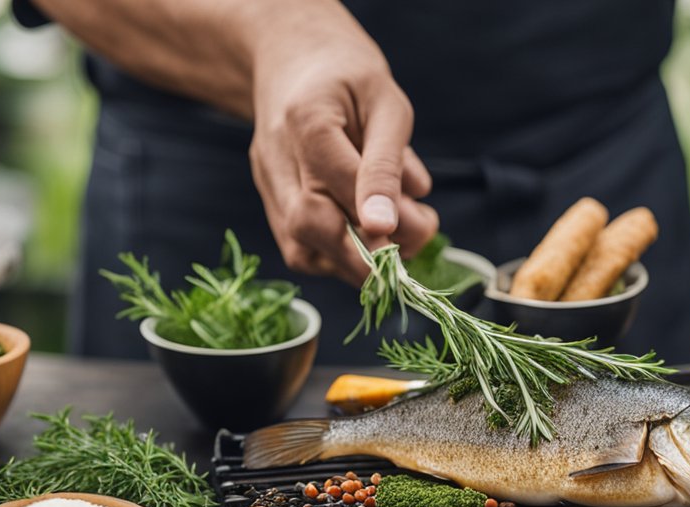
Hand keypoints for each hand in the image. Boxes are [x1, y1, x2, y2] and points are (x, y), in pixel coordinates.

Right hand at [248, 0, 437, 282]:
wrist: (295, 62)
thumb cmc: (350, 79)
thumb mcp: (385, 102)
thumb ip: (389, 161)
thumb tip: (391, 224)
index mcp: (304, 119)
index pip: (332, 176)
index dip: (372, 210)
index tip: (418, 229)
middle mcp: (276, 159)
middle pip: (306, 223)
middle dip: (367, 252)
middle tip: (419, 238)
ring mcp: (269, 187)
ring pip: (301, 250)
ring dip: (358, 262)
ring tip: (403, 240)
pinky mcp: (272, 207)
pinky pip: (304, 252)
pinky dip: (344, 259)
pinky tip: (374, 239)